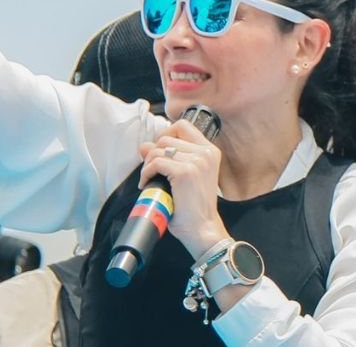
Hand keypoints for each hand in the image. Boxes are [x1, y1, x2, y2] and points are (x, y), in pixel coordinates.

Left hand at [138, 120, 228, 259]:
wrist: (202, 229)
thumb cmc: (194, 208)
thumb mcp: (184, 176)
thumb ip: (168, 158)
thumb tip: (145, 145)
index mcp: (210, 151)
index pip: (183, 126)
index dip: (166, 134)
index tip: (159, 151)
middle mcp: (206, 153)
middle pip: (166, 137)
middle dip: (153, 154)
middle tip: (151, 172)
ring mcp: (197, 161)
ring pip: (159, 150)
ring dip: (148, 165)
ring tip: (149, 180)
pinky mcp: (185, 172)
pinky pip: (155, 163)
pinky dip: (146, 173)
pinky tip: (147, 184)